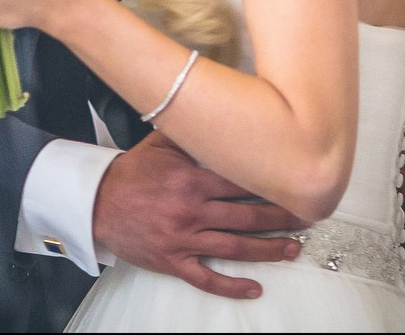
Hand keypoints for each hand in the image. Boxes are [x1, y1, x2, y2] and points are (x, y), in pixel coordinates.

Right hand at [92, 132, 303, 300]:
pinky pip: (206, 278)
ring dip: (268, 250)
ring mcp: (183, 239)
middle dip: (281, 218)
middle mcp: (191, 210)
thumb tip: (223, 117)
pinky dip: (231, 286)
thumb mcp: (162, 145)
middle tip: (307, 219)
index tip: (294, 185)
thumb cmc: (132, 173)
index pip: (242, 182)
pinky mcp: (173, 261)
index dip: (272, 184)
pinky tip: (254, 288)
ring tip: (293, 249)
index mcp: (191, 179)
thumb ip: (193, 136)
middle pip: (247, 216)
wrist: (97, 203)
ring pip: (235, 247)